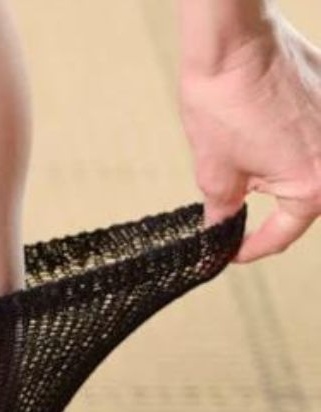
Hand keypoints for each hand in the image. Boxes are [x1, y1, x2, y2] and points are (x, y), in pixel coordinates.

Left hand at [179, 13, 320, 260]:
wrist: (235, 44)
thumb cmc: (226, 104)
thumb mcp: (215, 174)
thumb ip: (224, 210)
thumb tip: (220, 229)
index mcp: (312, 185)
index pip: (283, 233)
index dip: (251, 249)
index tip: (232, 253)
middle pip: (304, 202)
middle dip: (269, 211)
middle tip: (237, 219)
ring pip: (309, 168)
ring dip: (280, 176)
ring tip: (247, 165)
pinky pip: (314, 136)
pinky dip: (290, 144)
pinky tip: (263, 134)